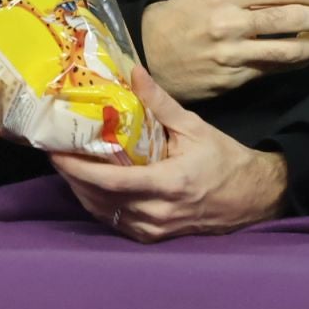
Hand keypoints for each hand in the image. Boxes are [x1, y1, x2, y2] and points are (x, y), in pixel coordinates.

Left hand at [50, 67, 290, 242]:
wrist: (254, 198)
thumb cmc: (225, 161)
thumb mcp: (194, 127)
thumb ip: (160, 103)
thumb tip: (133, 71)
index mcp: (168, 184)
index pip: (110, 182)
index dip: (77, 169)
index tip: (55, 151)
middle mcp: (158, 212)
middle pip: (99, 200)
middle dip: (71, 177)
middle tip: (53, 151)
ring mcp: (156, 229)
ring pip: (104, 214)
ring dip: (81, 191)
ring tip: (66, 165)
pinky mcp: (156, 236)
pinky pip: (117, 223)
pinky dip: (99, 205)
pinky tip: (89, 186)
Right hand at [141, 0, 308, 101]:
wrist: (148, 52)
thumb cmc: (178, 18)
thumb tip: (289, 3)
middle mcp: (231, 21)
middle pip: (290, 19)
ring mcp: (233, 52)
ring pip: (287, 49)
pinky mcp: (233, 77)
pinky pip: (272, 70)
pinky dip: (293, 63)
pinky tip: (302, 58)